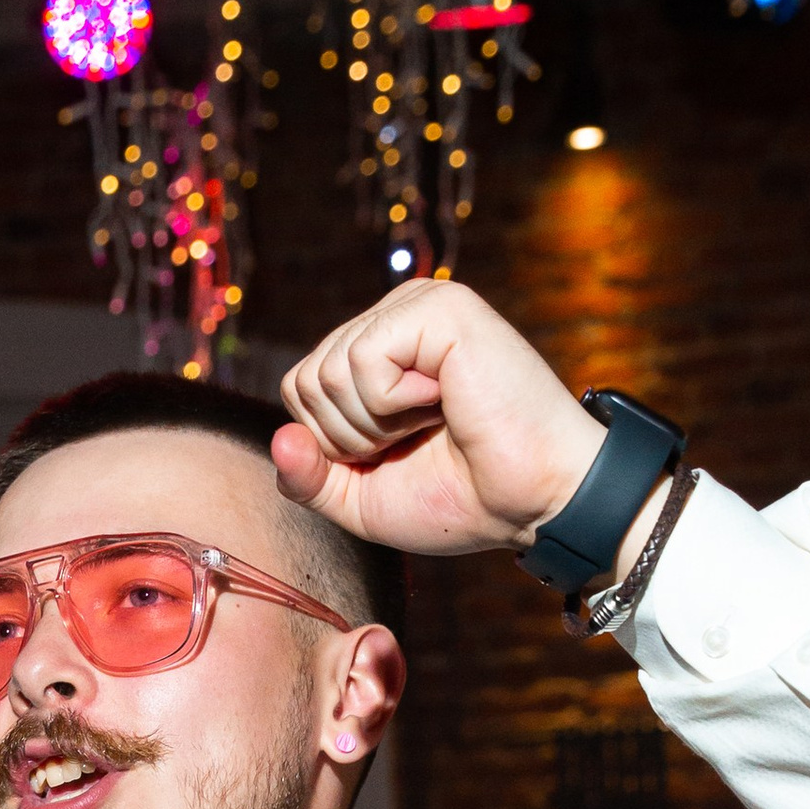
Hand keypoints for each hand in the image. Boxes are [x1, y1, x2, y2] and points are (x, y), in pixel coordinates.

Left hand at [273, 279, 605, 562]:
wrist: (532, 503)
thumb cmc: (460, 498)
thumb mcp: (361, 498)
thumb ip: (308, 477)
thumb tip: (277, 438)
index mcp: (378, 347)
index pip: (299, 390)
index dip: (332, 445)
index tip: (397, 450)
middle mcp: (395, 315)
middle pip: (306, 381)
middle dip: (350, 437)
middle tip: (418, 438)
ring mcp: (417, 305)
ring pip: (328, 372)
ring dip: (376, 423)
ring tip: (435, 419)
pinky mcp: (439, 307)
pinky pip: (362, 362)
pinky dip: (393, 404)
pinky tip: (444, 401)